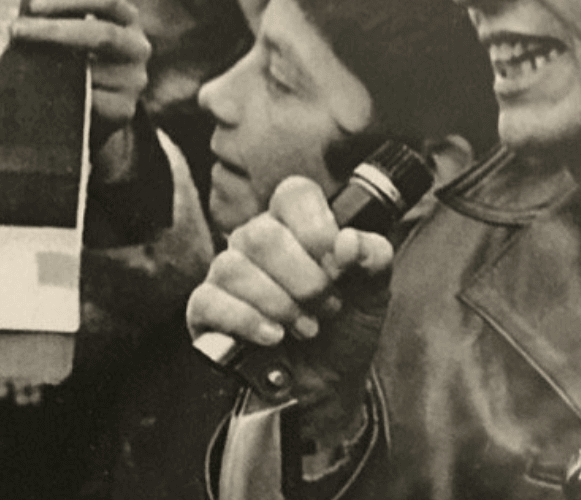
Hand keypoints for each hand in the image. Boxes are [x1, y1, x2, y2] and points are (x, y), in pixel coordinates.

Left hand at [11, 0, 151, 175]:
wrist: (92, 111)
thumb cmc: (78, 55)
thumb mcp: (77, 24)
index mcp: (126, 17)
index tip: (32, 5)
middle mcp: (137, 46)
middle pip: (101, 33)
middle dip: (54, 30)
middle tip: (15, 30)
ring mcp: (134, 79)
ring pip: (92, 71)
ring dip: (53, 66)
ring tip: (18, 62)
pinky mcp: (125, 110)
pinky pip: (91, 101)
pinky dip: (65, 96)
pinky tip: (41, 92)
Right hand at [185, 177, 394, 442]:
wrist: (328, 386)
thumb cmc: (345, 329)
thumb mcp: (374, 291)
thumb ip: (373, 256)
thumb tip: (348, 241)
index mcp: (295, 224)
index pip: (293, 194)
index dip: (316, 228)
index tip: (338, 266)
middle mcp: (256, 241)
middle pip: (262, 235)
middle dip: (304, 280)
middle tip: (326, 307)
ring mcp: (226, 273)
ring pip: (235, 267)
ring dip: (279, 305)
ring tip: (305, 329)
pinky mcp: (205, 309)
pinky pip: (211, 301)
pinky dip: (247, 321)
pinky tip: (273, 337)